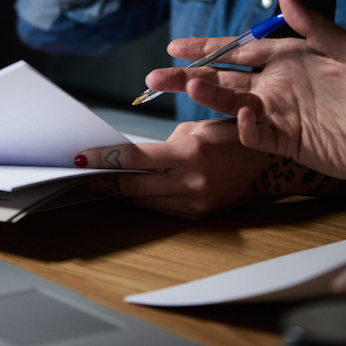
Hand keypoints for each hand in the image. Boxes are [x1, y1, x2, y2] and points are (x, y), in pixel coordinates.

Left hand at [76, 118, 273, 218]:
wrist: (265, 164)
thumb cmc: (228, 136)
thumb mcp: (195, 130)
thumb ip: (162, 147)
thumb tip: (128, 158)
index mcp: (190, 154)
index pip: (135, 159)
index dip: (104, 159)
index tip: (80, 158)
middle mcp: (192, 182)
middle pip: (134, 185)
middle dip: (105, 180)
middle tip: (81, 174)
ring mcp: (196, 202)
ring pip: (145, 200)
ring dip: (120, 191)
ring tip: (99, 181)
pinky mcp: (198, 215)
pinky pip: (161, 208)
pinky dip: (143, 199)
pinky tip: (127, 190)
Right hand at [146, 0, 345, 188]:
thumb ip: (316, 27)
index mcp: (286, 60)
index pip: (237, 51)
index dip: (206, 48)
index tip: (174, 47)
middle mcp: (274, 86)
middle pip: (222, 79)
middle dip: (189, 76)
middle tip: (155, 77)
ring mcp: (277, 115)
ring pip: (230, 105)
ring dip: (208, 96)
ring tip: (186, 86)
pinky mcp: (284, 143)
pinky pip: (255, 134)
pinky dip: (245, 127)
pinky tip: (244, 115)